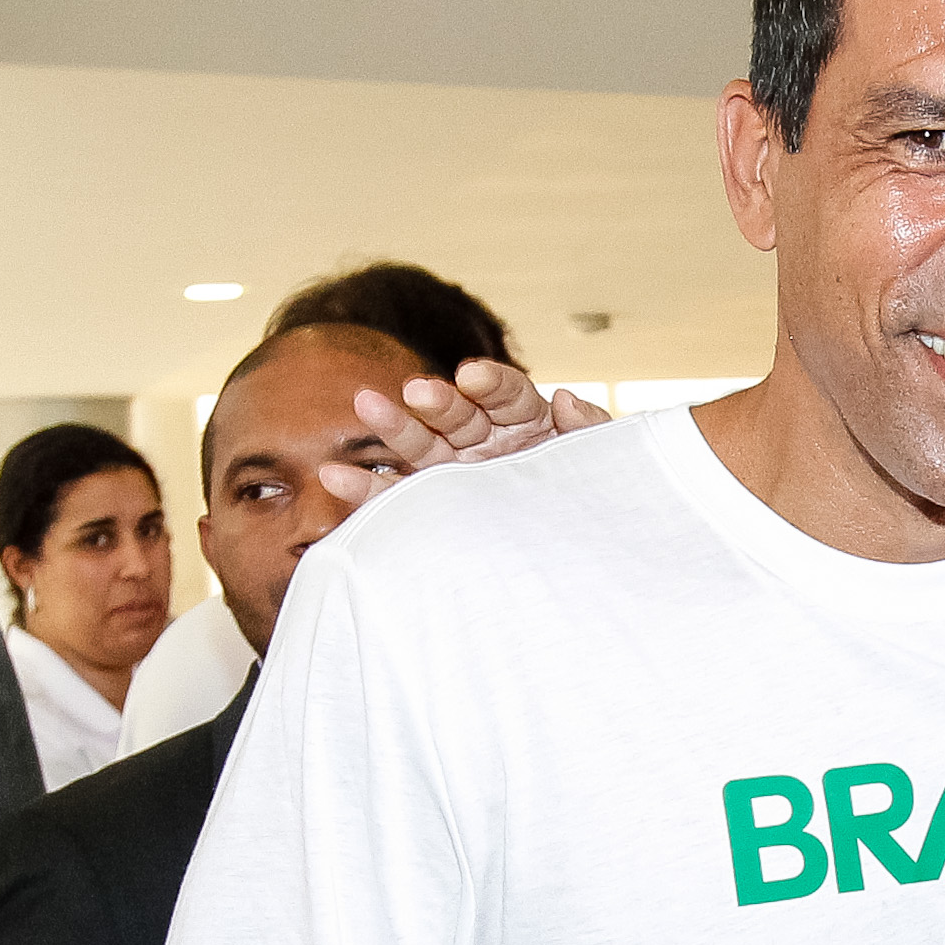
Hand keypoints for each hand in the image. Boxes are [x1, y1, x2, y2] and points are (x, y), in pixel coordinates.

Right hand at [321, 362, 612, 508]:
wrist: (590, 567)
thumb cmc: (601, 504)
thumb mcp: (608, 467)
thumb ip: (591, 430)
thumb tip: (566, 399)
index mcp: (529, 423)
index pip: (507, 394)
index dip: (490, 384)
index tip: (471, 376)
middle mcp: (488, 444)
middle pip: (457, 415)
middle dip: (436, 403)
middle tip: (415, 392)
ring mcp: (459, 475)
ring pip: (422, 448)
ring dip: (394, 428)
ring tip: (365, 405)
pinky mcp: (437, 511)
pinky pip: (400, 499)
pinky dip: (369, 489)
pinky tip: (337, 477)